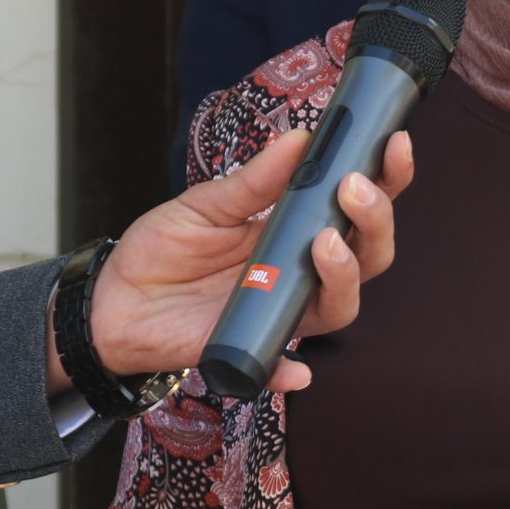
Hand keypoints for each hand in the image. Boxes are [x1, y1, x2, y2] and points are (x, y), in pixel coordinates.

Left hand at [53, 127, 414, 393]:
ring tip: (322, 240)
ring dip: (344, 273)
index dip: (388, 178)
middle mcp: (302, 274)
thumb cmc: (164, 248)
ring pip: (342, 305)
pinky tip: (298, 369)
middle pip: (369, 256)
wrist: (115, 298)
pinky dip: (291, 369)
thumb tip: (300, 139)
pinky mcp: (249, 348)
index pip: (358, 208)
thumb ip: (254, 181)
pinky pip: (280, 365)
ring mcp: (281, 311)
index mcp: (298, 232)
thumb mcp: (207, 204)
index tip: (394, 142)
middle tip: (353, 186)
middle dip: (375, 220)